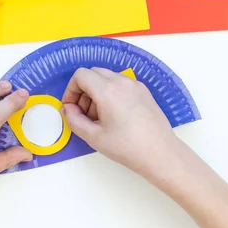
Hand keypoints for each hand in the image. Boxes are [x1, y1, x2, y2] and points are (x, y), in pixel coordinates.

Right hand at [61, 68, 180, 178]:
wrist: (160, 153)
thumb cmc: (128, 147)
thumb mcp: (93, 137)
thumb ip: (74, 120)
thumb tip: (67, 109)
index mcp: (108, 90)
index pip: (81, 75)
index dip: (71, 90)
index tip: (71, 107)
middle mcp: (122, 82)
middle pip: (93, 73)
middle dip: (83, 90)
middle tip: (83, 113)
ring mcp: (135, 85)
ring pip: (107, 78)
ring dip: (96, 92)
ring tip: (99, 118)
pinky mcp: (144, 91)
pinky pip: (120, 84)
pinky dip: (111, 93)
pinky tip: (114, 116)